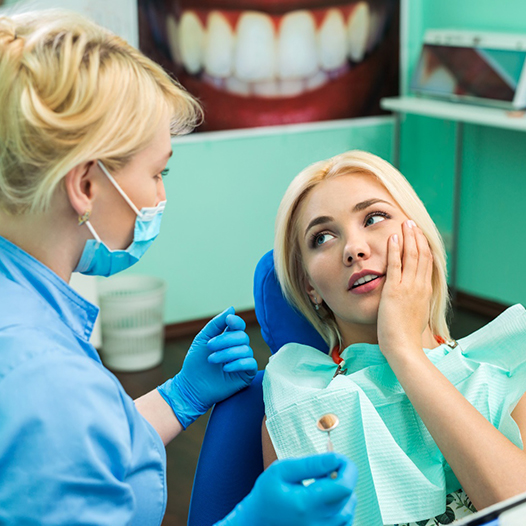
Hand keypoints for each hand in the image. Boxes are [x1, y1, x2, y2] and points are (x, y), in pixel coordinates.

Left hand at [157, 307, 257, 428]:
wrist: (192, 387)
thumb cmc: (195, 363)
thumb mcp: (202, 339)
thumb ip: (216, 324)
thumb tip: (231, 308)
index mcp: (228, 338)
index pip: (239, 326)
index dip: (236, 321)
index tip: (228, 320)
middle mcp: (238, 348)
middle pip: (242, 336)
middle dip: (225, 340)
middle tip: (209, 347)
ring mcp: (243, 361)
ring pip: (245, 350)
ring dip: (226, 353)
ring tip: (212, 360)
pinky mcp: (246, 374)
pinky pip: (250, 363)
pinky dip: (237, 364)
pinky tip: (225, 368)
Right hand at [217, 453, 357, 525]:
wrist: (256, 522)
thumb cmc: (266, 495)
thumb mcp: (281, 471)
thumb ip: (309, 464)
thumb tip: (335, 458)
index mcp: (307, 504)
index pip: (344, 486)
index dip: (348, 468)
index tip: (338, 458)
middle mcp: (319, 523)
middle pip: (349, 496)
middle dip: (343, 476)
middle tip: (325, 468)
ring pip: (349, 509)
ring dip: (342, 492)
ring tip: (321, 484)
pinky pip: (345, 521)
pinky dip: (341, 507)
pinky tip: (324, 499)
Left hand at [377, 220, 433, 357]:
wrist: (403, 347)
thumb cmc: (406, 336)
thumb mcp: (415, 315)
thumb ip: (415, 302)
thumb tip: (413, 297)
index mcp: (425, 291)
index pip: (427, 263)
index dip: (423, 246)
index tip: (419, 234)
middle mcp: (419, 286)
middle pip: (422, 255)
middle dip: (417, 236)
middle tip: (412, 222)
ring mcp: (408, 287)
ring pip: (412, 256)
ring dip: (408, 237)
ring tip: (405, 223)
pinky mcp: (394, 290)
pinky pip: (396, 265)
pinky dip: (395, 250)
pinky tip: (393, 237)